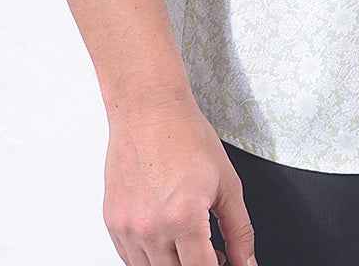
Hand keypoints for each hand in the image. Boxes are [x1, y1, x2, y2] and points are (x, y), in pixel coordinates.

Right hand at [103, 95, 258, 265]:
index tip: (223, 262)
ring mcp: (128, 228)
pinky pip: (130, 259)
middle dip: (198, 265)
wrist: (148, 109)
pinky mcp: (112, 222)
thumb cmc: (185, 135)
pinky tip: (166, 236)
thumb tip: (246, 262)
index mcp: (184, 218)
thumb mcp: (227, 182)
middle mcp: (151, 228)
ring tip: (189, 241)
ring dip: (173, 264)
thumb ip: (239, 230)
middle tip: (211, 252)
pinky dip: (150, 257)